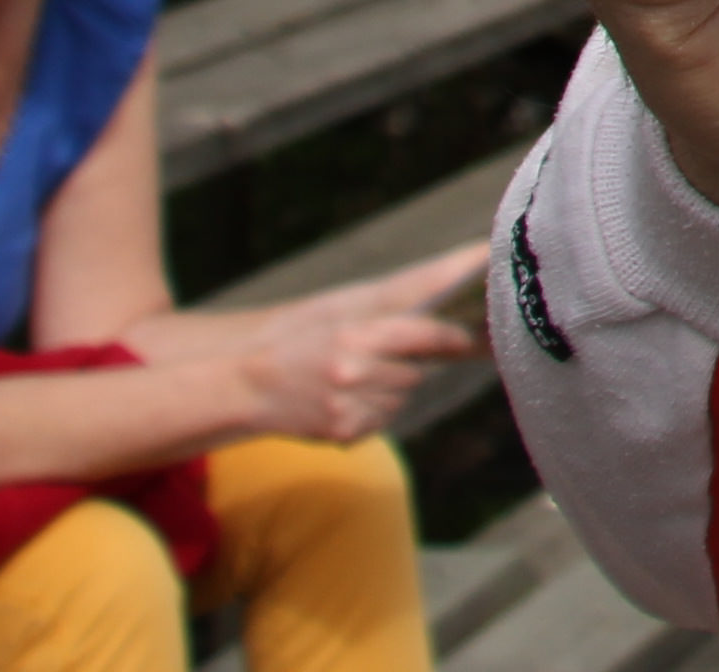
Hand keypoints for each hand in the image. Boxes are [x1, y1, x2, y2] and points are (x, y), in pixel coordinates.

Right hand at [234, 245, 484, 444]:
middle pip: (417, 371)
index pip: (426, 337)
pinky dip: (374, 407)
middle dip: (409, 361)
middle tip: (380, 353)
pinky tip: (344, 397)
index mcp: (355, 336)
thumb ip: (400, 304)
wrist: (248, 384)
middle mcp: (354, 374)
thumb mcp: (344, 309)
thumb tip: (460, 285)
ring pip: (402, 396)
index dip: (453, 337)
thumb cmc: (302, 337)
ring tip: (353, 375)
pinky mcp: (346, 433)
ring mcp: (349, 408)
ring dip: (391, 386)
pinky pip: (384, 417)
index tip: (470, 337)